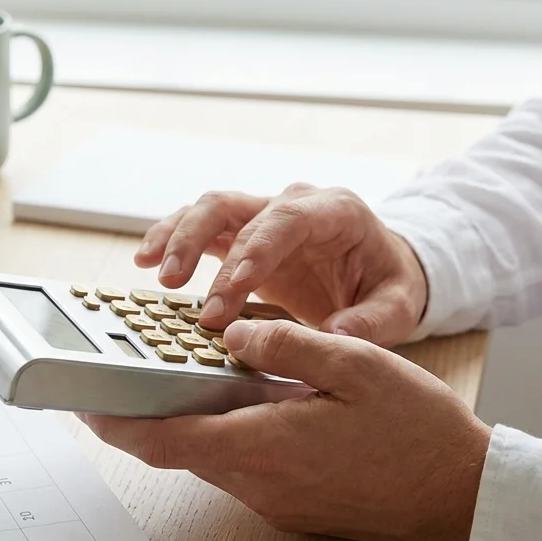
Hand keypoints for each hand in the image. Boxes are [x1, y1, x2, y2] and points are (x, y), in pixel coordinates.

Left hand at [81, 320, 491, 540]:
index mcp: (263, 445)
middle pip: (177, 448)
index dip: (113, 420)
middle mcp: (258, 483)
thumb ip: (287, 342)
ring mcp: (274, 501)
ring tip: (196, 372)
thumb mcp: (357, 364)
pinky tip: (253, 401)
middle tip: (130, 370)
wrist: (464, 497)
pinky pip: (242, 467)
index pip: (161, 439)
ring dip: (195, 420)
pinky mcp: (291, 507)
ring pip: (210, 456)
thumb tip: (234, 329)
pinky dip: (229, 434)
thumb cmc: (420, 433)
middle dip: (147, 412)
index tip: (81, 400)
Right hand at [135, 183, 427, 345]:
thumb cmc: (386, 285)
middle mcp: (292, 203)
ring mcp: (261, 214)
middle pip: (234, 207)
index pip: (286, 220)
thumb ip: (369, 321)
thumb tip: (333, 336)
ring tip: (155, 275)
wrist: (378, 272)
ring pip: (208, 209)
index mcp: (334, 211)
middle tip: (179, 290)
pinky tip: (145, 261)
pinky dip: (169, 239)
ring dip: (177, 238)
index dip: (255, 250)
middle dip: (202, 248)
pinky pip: (198, 227)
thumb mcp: (396, 306)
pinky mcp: (239, 233)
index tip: (231, 290)